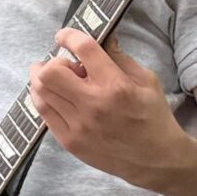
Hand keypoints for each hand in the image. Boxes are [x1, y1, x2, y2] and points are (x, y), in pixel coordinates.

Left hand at [27, 30, 185, 185]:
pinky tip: (53, 95)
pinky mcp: (69, 141)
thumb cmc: (154, 116)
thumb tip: (101, 38)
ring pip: (41, 93)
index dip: (68, 36)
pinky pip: (43, 114)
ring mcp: (78, 125)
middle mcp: (93, 104)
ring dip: (42, 80)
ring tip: (52, 78)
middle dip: (53, 62)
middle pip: (50, 72)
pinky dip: (43, 99)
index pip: (82, 49)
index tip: (63, 36)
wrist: (156, 159)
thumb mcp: (147, 80)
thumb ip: (120, 57)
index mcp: (115, 85)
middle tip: (63, 65)